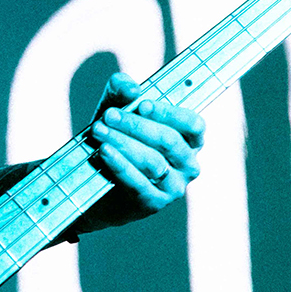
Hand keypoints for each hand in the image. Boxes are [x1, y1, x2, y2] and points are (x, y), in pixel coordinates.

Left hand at [81, 72, 202, 228]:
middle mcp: (188, 164)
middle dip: (136, 125)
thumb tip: (132, 88)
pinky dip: (120, 165)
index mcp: (189, 139)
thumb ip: (122, 90)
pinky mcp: (153, 203)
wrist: (96, 180)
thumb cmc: (116, 137)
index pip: (193, 125)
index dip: (169, 113)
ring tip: (99, 130)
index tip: (142, 104)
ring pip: (153, 162)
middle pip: (169, 141)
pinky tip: (104, 151)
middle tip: (109, 115)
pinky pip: (139, 183)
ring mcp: (173, 187)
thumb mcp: (117, 107)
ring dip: (123, 143)